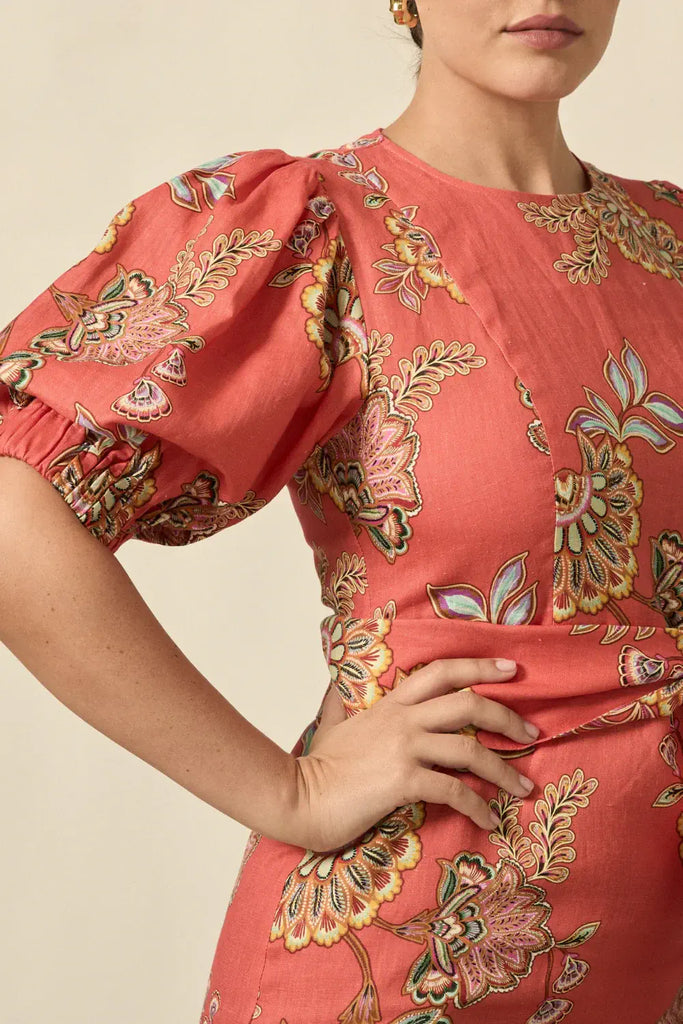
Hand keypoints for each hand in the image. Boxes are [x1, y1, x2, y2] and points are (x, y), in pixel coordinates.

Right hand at [291, 657, 537, 851]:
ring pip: (471, 749)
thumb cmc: (318, 767)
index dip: (480, 666)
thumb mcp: (334, 725)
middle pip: (469, 703)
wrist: (298, 796)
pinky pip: (455, 791)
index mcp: (391, 704)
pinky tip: (490, 820)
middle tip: (531, 733)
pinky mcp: (404, 780)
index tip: (513, 668)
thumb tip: (336, 690)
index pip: (442, 671)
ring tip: (524, 788)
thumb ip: (343, 706)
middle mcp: (403, 719)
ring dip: (505, 770)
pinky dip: (479, 806)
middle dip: (508, 716)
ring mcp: (405, 748)